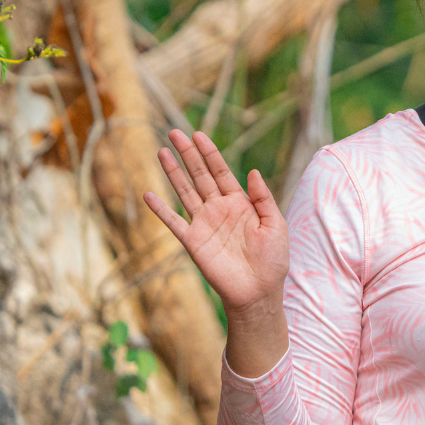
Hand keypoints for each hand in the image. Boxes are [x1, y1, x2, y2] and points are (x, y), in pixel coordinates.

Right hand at [144, 130, 289, 319]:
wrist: (259, 291)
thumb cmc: (273, 260)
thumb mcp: (275, 224)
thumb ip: (263, 198)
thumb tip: (253, 172)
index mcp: (240, 203)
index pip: (221, 171)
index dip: (210, 153)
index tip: (199, 135)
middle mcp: (219, 209)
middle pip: (200, 176)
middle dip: (188, 155)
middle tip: (174, 133)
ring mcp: (204, 224)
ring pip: (185, 192)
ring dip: (173, 173)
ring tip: (161, 152)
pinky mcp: (193, 242)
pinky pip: (173, 222)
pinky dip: (161, 210)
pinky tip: (149, 194)